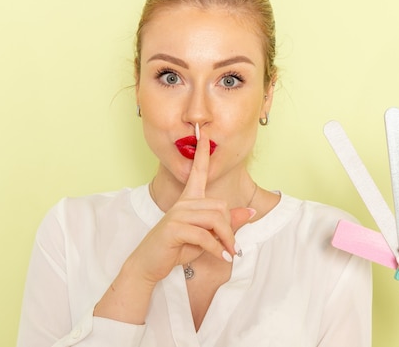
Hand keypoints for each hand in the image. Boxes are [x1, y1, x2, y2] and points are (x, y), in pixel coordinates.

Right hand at [128, 127, 252, 284]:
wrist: (149, 264)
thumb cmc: (177, 248)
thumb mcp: (206, 236)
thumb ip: (225, 224)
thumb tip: (249, 212)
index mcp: (189, 200)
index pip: (197, 172)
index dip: (202, 153)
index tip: (204, 134)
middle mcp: (183, 203)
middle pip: (220, 206)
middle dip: (230, 228)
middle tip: (232, 247)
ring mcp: (177, 214)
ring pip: (215, 219)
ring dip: (226, 240)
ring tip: (229, 253)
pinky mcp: (174, 228)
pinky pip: (205, 236)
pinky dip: (217, 249)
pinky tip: (221, 258)